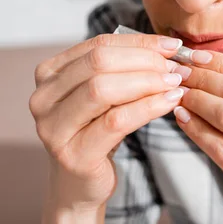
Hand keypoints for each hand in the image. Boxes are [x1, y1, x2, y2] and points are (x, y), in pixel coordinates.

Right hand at [30, 33, 188, 212]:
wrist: (80, 185)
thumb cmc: (97, 132)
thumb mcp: (109, 95)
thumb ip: (127, 68)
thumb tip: (169, 47)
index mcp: (50, 74)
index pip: (99, 45)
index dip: (140, 42)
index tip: (173, 46)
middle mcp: (43, 98)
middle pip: (99, 63)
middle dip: (145, 61)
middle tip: (175, 68)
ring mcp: (53, 127)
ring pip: (103, 89)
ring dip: (148, 82)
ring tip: (175, 83)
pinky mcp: (73, 154)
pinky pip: (116, 121)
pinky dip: (148, 107)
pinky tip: (169, 102)